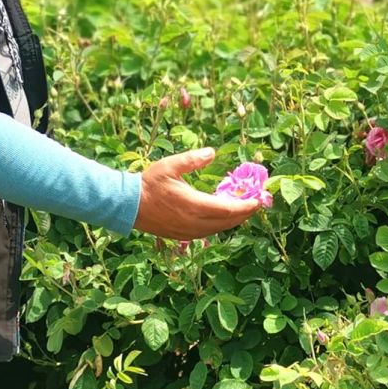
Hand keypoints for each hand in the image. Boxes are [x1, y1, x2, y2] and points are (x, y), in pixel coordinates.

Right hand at [133, 148, 261, 238]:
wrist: (128, 206)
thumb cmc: (149, 183)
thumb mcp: (170, 166)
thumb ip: (193, 159)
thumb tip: (212, 152)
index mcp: (194, 205)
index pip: (228, 209)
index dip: (246, 206)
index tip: (259, 200)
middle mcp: (194, 223)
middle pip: (228, 222)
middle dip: (244, 213)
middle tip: (256, 203)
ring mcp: (188, 232)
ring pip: (219, 229)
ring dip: (233, 220)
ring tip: (243, 208)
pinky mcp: (183, 236)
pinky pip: (208, 233)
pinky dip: (220, 225)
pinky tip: (222, 216)